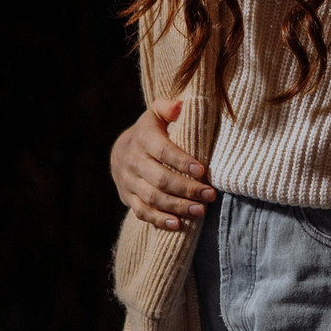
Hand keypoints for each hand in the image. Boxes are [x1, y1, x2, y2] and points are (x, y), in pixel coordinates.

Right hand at [113, 99, 214, 230]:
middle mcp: (133, 161)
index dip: (182, 162)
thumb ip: (168, 107)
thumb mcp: (156, 113)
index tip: (202, 171)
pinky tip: (178, 225)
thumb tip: (180, 105)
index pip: (163, 151)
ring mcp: (128, 182)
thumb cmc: (150, 130)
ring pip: (153, 198)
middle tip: (210, 195)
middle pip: (160, 179)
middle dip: (187, 189)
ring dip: (177, 207)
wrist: (121, 150)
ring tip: (200, 211)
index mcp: (143, 138)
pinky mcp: (127, 198)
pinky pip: (142, 212)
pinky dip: (159, 220)